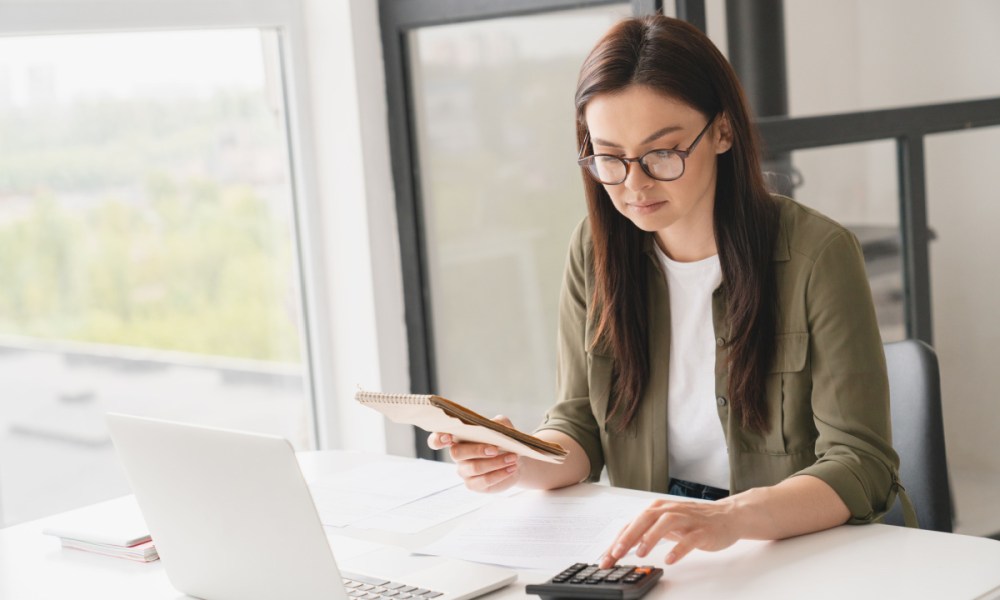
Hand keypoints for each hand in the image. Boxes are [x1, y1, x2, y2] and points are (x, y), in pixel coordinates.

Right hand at [427, 415, 520, 492]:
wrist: (515, 459)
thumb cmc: (504, 440)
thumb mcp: (503, 427)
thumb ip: (497, 423)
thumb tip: (494, 427)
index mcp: (458, 438)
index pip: (437, 439)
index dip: (437, 439)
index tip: (447, 437)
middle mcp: (457, 455)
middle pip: (456, 453)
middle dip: (477, 450)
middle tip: (496, 449)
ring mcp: (464, 471)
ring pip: (474, 468)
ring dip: (495, 462)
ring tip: (513, 458)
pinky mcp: (474, 485)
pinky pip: (484, 481)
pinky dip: (500, 474)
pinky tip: (512, 468)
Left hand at [599, 498, 741, 567]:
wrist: (726, 516)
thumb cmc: (692, 520)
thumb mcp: (664, 524)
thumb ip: (644, 533)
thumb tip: (619, 546)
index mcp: (658, 509)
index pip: (632, 524)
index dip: (617, 541)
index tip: (606, 559)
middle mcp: (670, 510)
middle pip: (645, 518)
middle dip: (629, 536)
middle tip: (617, 553)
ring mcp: (687, 519)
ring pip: (666, 523)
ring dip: (651, 538)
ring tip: (640, 553)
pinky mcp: (702, 531)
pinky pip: (689, 539)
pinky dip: (678, 549)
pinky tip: (670, 559)